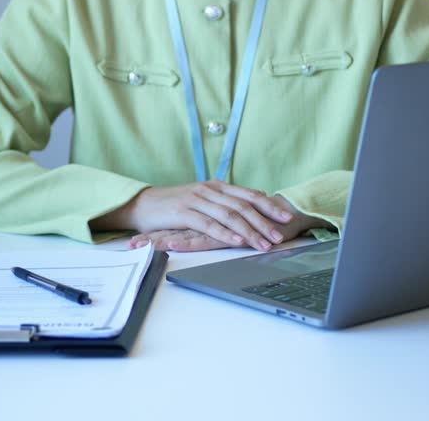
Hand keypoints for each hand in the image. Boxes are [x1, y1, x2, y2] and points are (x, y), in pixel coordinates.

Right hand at [95, 181, 294, 251]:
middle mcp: (209, 190)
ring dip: (249, 230)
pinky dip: (225, 233)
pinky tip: (237, 241)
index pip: (249, 195)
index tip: (286, 217)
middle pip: (243, 205)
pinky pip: (208, 224)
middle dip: (264, 221)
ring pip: (230, 215)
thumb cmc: (173, 205)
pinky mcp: (183, 212)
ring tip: (263, 243)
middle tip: (280, 235)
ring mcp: (197, 200)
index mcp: (217, 186)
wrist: (142, 204)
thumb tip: (246, 211)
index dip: (269, 206)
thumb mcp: (201, 200)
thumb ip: (221, 204)